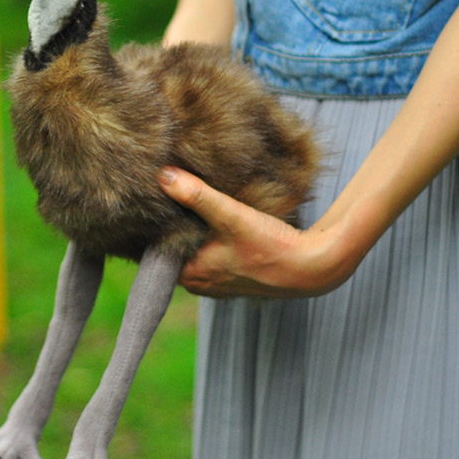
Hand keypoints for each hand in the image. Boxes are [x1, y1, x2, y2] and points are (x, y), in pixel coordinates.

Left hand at [157, 167, 360, 298]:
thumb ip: (197, 196)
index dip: (149, 226)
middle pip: (172, 248)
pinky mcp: (234, 273)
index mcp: (189, 275)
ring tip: (183, 199)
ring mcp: (216, 280)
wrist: (314, 267)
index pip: (154, 249)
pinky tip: (210, 215)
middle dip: (169, 224)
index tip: (144, 201)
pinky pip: (209, 251)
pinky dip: (207, 235)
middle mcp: (199, 282)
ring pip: (192, 248)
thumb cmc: (272, 247)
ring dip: (190, 228)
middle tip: (161, 193)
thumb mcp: (231, 216)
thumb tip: (163, 176)